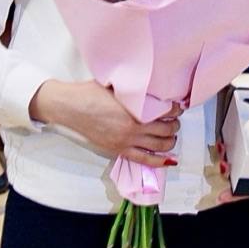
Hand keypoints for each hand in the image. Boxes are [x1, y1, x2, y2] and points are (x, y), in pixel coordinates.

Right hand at [29, 80, 180, 167]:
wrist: (71, 107)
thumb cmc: (91, 92)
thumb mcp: (117, 86)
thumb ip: (135, 90)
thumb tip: (151, 87)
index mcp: (134, 110)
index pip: (165, 111)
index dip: (175, 109)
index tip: (178, 106)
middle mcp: (133, 129)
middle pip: (166, 130)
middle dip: (174, 124)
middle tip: (175, 119)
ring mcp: (126, 142)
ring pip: (159, 146)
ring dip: (170, 141)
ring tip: (171, 134)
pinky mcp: (119, 151)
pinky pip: (144, 160)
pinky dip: (159, 161)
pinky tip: (169, 159)